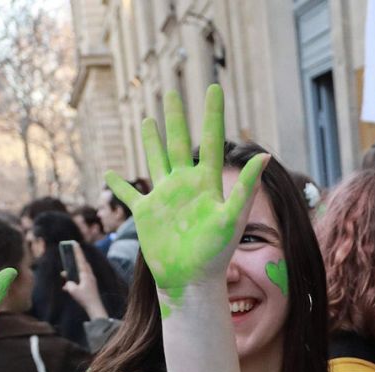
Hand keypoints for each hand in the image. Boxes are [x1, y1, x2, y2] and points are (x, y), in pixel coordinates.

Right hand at [61, 249, 107, 318]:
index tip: (74, 242)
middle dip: (74, 260)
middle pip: (80, 264)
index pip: (80, 259)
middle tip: (68, 253)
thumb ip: (69, 284)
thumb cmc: (85, 299)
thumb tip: (68, 283)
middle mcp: (89, 275)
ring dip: (72, 273)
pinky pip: (80, 280)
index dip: (77, 251)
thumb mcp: (73, 290)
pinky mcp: (89, 286)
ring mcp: (90, 280)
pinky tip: (66, 287)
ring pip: (79, 272)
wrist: (95, 308)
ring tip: (64, 274)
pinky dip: (73, 281)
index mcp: (86, 274)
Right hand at [104, 84, 265, 314]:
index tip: (215, 87)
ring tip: (146, 120)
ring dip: (151, 140)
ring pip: (156, 159)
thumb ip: (246, 187)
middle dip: (176, 117)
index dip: (213, 114)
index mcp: (207, 183)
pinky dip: (118, 184)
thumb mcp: (232, 217)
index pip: (212, 140)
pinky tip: (109, 173)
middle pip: (179, 141)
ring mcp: (164, 197)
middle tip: (171, 91)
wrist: (192, 280)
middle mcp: (185, 184)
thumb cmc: (216, 253)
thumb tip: (264, 155)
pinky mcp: (146, 213)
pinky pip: (129, 194)